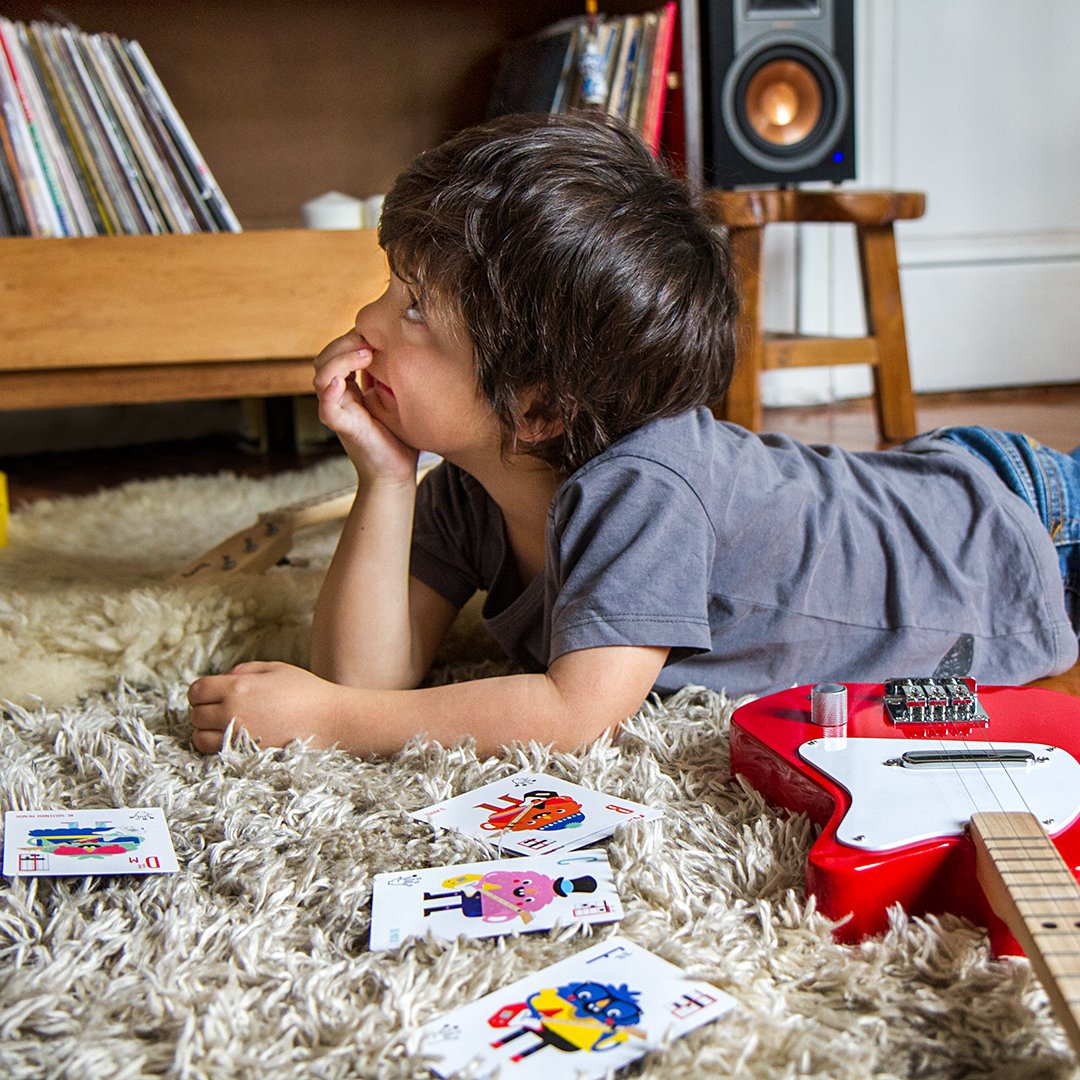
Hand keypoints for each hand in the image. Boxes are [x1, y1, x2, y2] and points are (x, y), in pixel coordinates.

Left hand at [187, 661, 345, 752]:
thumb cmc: (306, 691)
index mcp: (238, 687)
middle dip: (203, 710)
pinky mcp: (246, 755)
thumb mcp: (275, 669)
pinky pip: (215, 753)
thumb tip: (225, 678)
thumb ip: (245, 670)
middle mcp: (232, 713)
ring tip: (223, 726)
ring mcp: (238, 737)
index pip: (197, 691)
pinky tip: (232, 738)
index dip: (200, 692)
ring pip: (199, 738)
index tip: (210, 693)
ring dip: (205, 731)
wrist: (329, 720)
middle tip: (219, 708)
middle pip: (195, 715)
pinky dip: (217, 747)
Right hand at [313, 330, 417, 482]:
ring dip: (341, 359)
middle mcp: (339, 396)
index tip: (379, 332)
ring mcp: (337, 410)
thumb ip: (393, 375)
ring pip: (321, 375)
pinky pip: (327, 405)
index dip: (353, 337)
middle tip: (371, 338)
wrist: (397, 473)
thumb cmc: (400, 437)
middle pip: (325, 357)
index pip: (339, 351)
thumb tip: (406, 345)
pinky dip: (330, 390)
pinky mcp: (340, 426)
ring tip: (367, 353)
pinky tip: (344, 379)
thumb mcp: (398, 398)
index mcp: (351, 387)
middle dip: (345, 342)